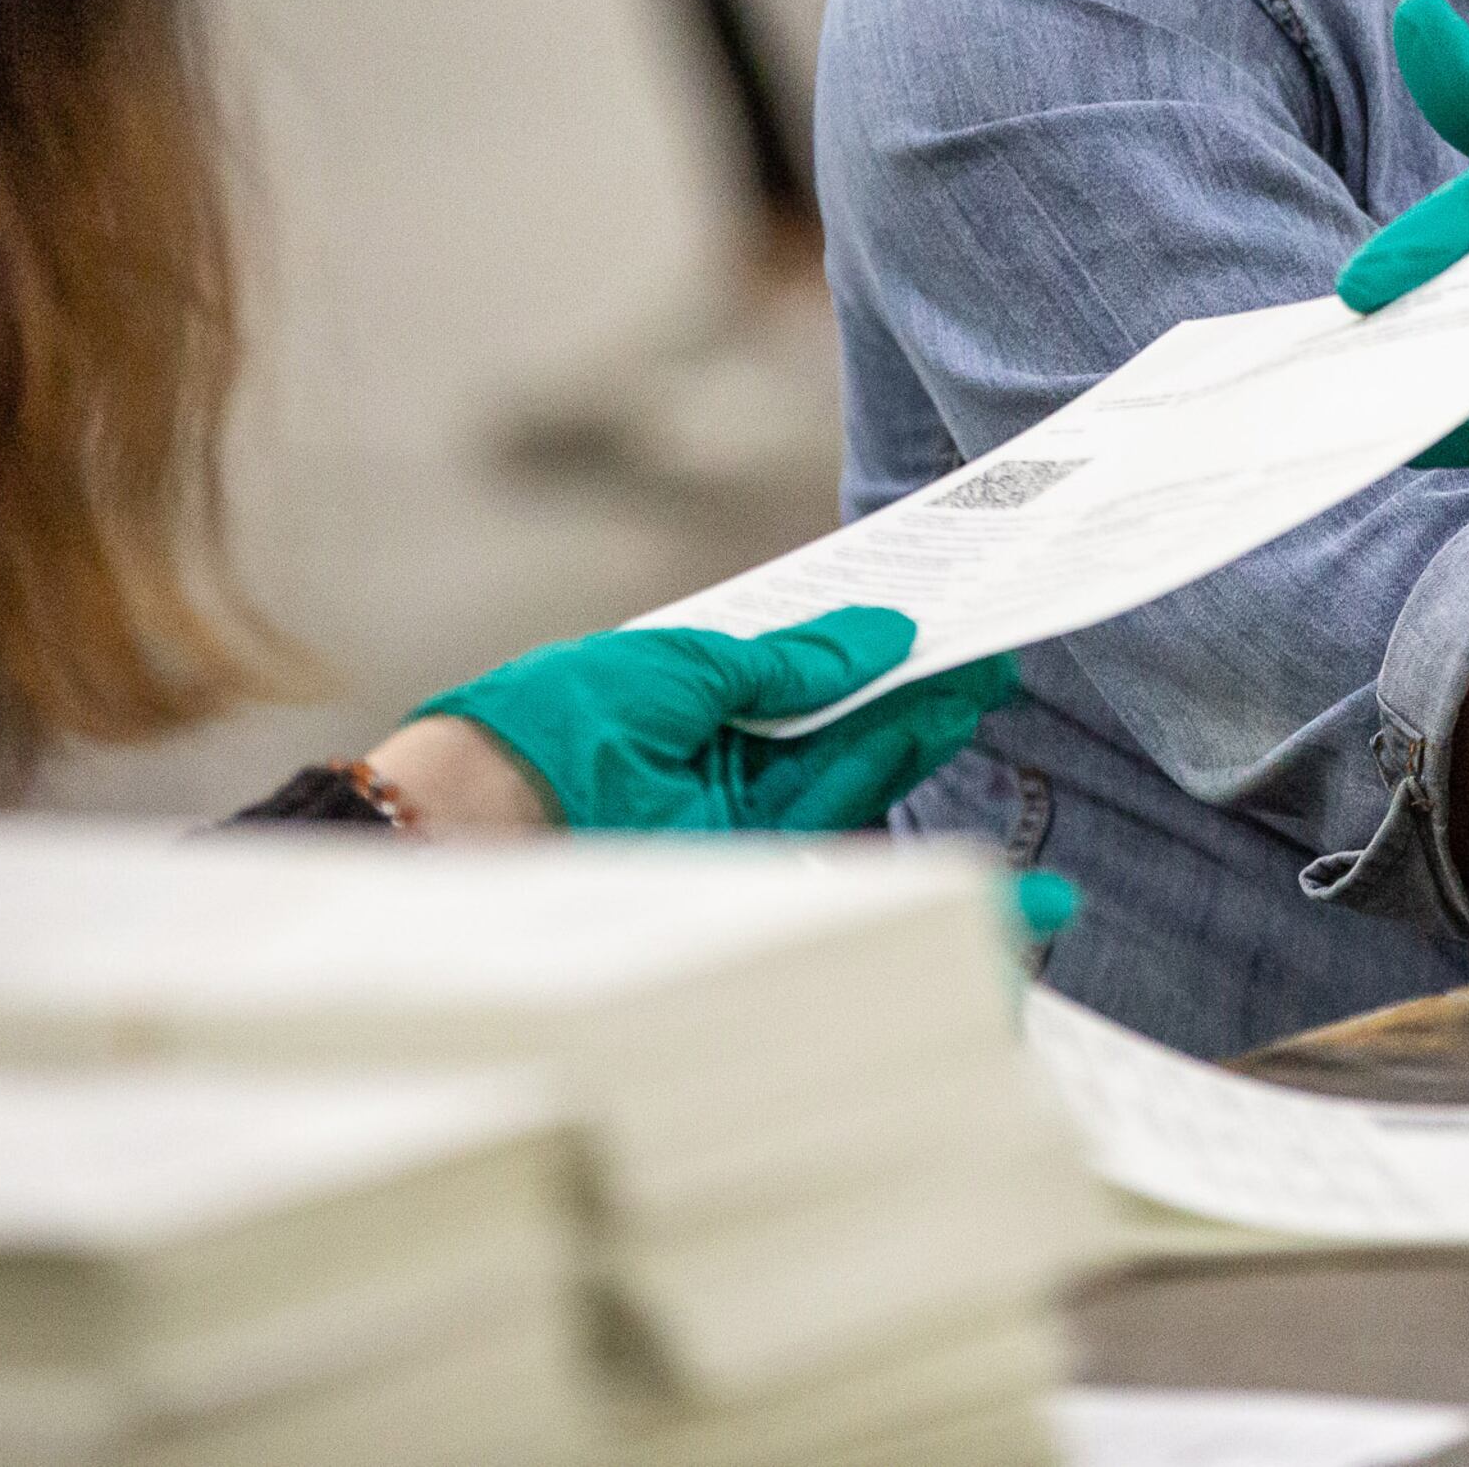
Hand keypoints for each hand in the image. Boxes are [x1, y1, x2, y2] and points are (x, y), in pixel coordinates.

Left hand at [406, 608, 1018, 831]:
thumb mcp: (682, 664)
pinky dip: (891, 775)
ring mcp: (738, 809)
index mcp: (692, 692)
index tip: (926, 611)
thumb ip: (786, 658)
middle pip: (836, 716)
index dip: (862, 639)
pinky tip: (936, 730)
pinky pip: (838, 813)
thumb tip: (880, 632)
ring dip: (915, 724)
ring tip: (976, 680)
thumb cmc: (560, 721)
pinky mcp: (753, 857)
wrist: (487, 822)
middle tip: (981, 646)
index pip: (796, 663)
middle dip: (909, 684)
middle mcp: (722, 751)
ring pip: (849, 763)